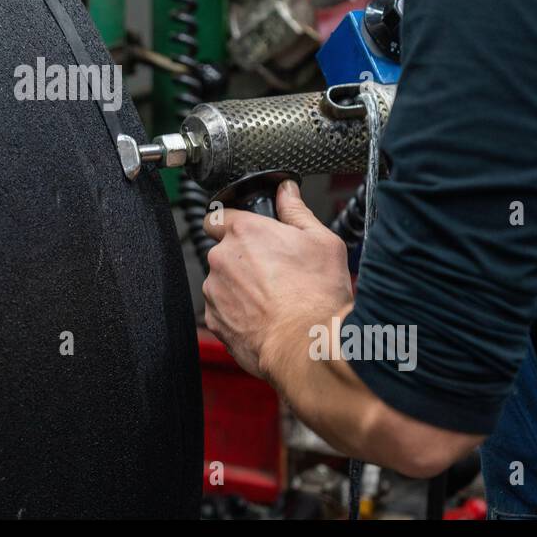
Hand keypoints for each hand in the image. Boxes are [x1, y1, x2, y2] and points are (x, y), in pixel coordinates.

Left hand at [202, 179, 353, 381]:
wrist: (307, 345)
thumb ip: (296, 210)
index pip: (217, 216)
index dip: (231, 223)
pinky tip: (265, 318)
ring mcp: (215, 291)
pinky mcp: (214, 320)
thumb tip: (286, 191)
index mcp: (244, 232)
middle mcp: (222, 258)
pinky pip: (222, 310)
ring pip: (221, 282)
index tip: (246, 234)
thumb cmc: (317, 295)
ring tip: (272, 299)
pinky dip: (238, 313)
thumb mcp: (321, 241)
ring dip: (239, 287)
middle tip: (273, 272)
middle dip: (242, 259)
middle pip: (223, 252)